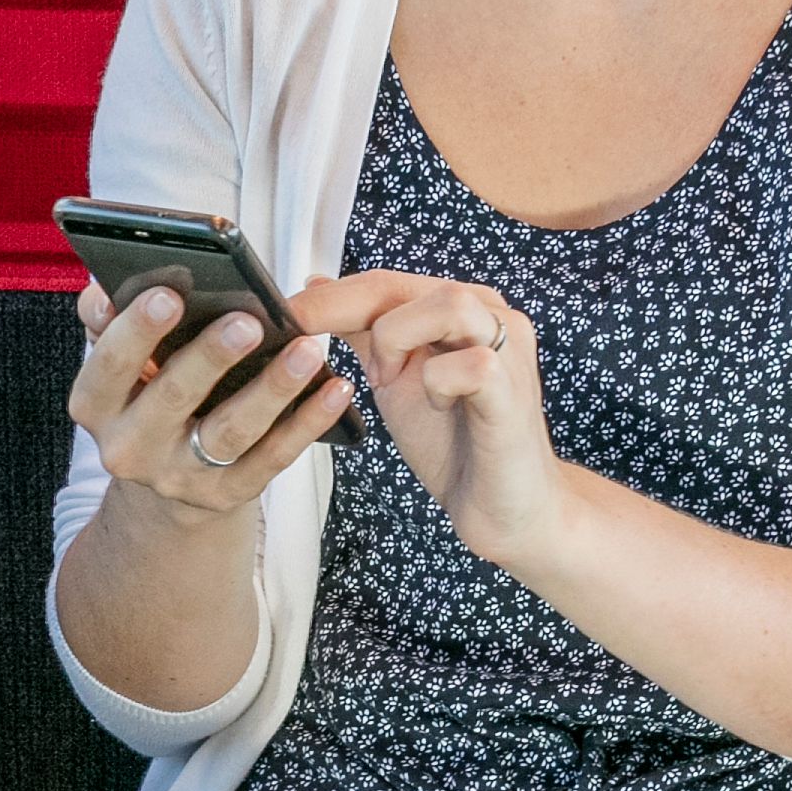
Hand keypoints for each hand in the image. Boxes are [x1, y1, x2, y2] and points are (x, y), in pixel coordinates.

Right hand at [69, 280, 351, 516]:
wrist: (167, 483)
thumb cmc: (147, 398)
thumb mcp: (119, 367)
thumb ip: (110, 325)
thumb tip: (103, 293)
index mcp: (96, 406)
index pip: (108, 367)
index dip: (136, 331)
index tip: (168, 294)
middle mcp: (130, 449)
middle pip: (171, 398)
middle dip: (210, 357)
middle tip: (247, 321)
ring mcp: (180, 477)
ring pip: (230, 431)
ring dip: (272, 388)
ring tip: (306, 348)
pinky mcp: (227, 495)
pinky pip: (273, 457)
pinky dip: (308, 422)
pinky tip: (335, 389)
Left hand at [299, 269, 567, 576]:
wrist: (506, 507)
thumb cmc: (456, 444)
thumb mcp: (397, 380)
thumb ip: (366, 335)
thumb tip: (318, 288)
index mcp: (457, 307)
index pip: (382, 283)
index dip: (327, 297)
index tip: (278, 316)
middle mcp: (488, 313)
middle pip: (403, 284)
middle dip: (341, 310)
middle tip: (303, 342)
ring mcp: (508, 347)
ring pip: (447, 303)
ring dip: (399, 341)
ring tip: (388, 382)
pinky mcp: (513, 388)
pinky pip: (471, 364)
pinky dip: (439, 384)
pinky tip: (439, 406)